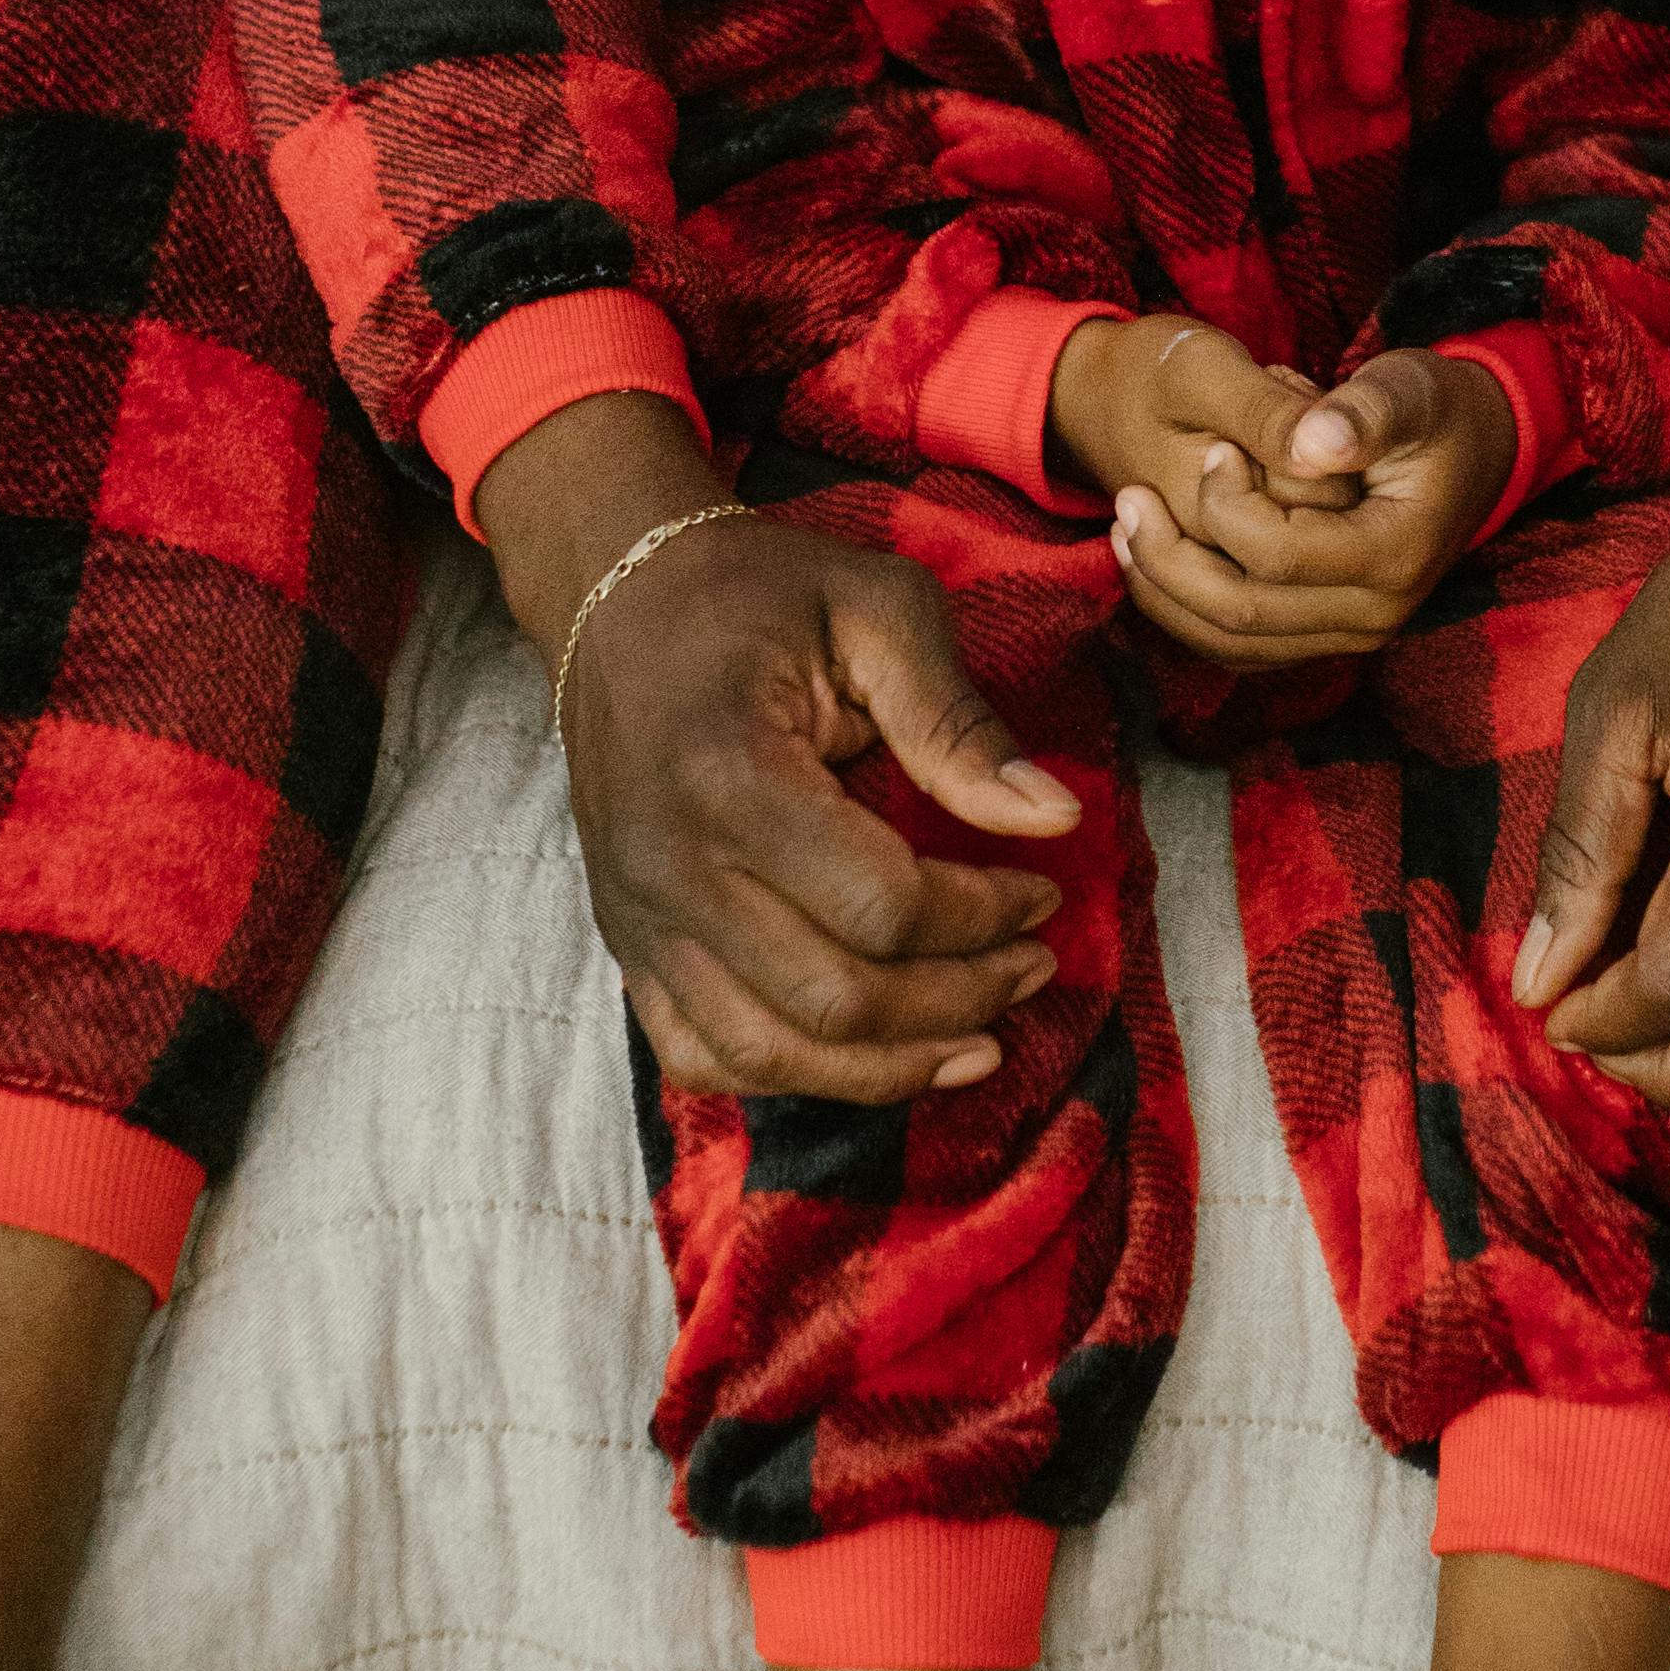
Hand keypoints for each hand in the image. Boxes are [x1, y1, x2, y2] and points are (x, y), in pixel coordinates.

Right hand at [481, 394, 1077, 1099]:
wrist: (616, 595)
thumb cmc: (757, 594)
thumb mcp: (878, 609)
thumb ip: (958, 720)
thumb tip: (1053, 818)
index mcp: (730, 775)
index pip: (881, 905)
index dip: (983, 916)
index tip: (1042, 889)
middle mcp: (670, 866)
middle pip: (835, 998)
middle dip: (958, 1000)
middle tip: (1030, 966)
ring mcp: (638, 917)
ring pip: (770, 1053)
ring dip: (890, 1067)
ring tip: (978, 1041)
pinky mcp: (627, 944)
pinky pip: (703, 1057)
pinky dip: (793, 1076)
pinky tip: (870, 1055)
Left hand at [1051, 318, 1515, 665]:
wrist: (1470, 449)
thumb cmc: (1432, 410)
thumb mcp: (1407, 389)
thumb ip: (1361, 411)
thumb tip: (1308, 444)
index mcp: (1394, 556)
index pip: (1279, 555)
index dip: (1227, 504)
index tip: (1215, 448)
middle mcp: (1375, 615)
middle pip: (1242, 613)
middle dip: (1169, 558)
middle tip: (1127, 497)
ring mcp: (1348, 634)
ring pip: (1229, 642)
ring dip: (1164, 591)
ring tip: (1124, 526)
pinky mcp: (1322, 634)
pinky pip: (1237, 645)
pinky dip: (1184, 609)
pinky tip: (1151, 557)